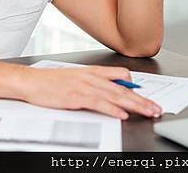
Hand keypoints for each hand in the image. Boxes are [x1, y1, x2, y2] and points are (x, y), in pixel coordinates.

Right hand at [20, 65, 161, 119]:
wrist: (31, 81)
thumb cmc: (50, 82)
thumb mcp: (74, 77)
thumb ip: (92, 82)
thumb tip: (107, 90)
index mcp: (91, 71)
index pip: (120, 75)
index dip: (135, 88)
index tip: (147, 97)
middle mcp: (91, 77)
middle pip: (123, 89)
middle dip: (142, 100)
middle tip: (156, 108)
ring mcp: (84, 86)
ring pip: (115, 96)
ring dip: (134, 105)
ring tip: (147, 112)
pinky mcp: (76, 97)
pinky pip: (99, 103)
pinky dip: (112, 109)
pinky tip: (121, 115)